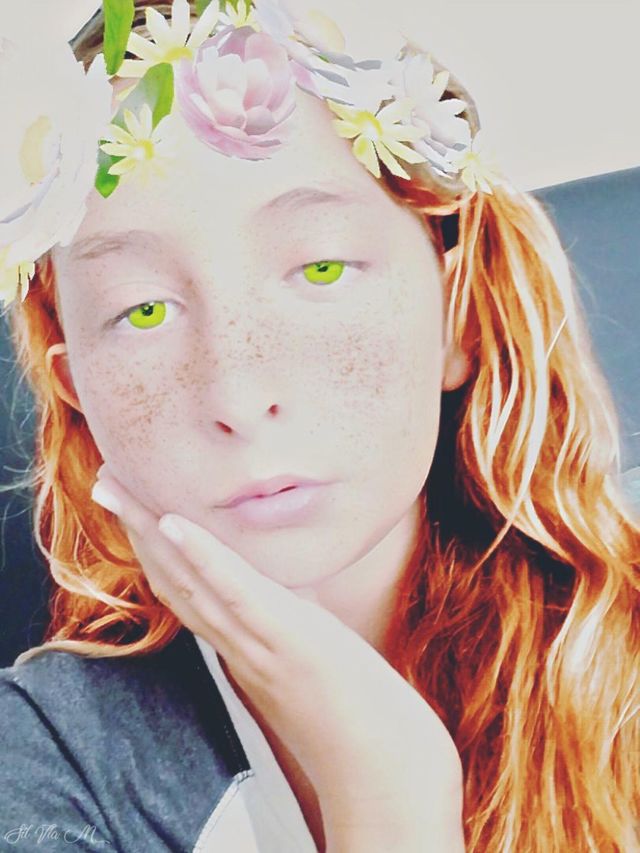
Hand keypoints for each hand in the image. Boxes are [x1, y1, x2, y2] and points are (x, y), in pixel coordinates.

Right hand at [91, 465, 464, 850]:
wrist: (382, 762)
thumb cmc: (352, 704)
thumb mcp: (311, 648)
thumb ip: (292, 615)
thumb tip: (297, 581)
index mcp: (238, 642)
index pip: (183, 589)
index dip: (151, 547)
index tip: (131, 507)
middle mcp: (235, 642)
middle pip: (171, 579)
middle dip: (134, 528)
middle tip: (105, 483)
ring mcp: (255, 641)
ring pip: (188, 582)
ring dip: (147, 531)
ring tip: (117, 489)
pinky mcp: (286, 637)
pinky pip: (237, 593)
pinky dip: (203, 556)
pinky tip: (177, 523)